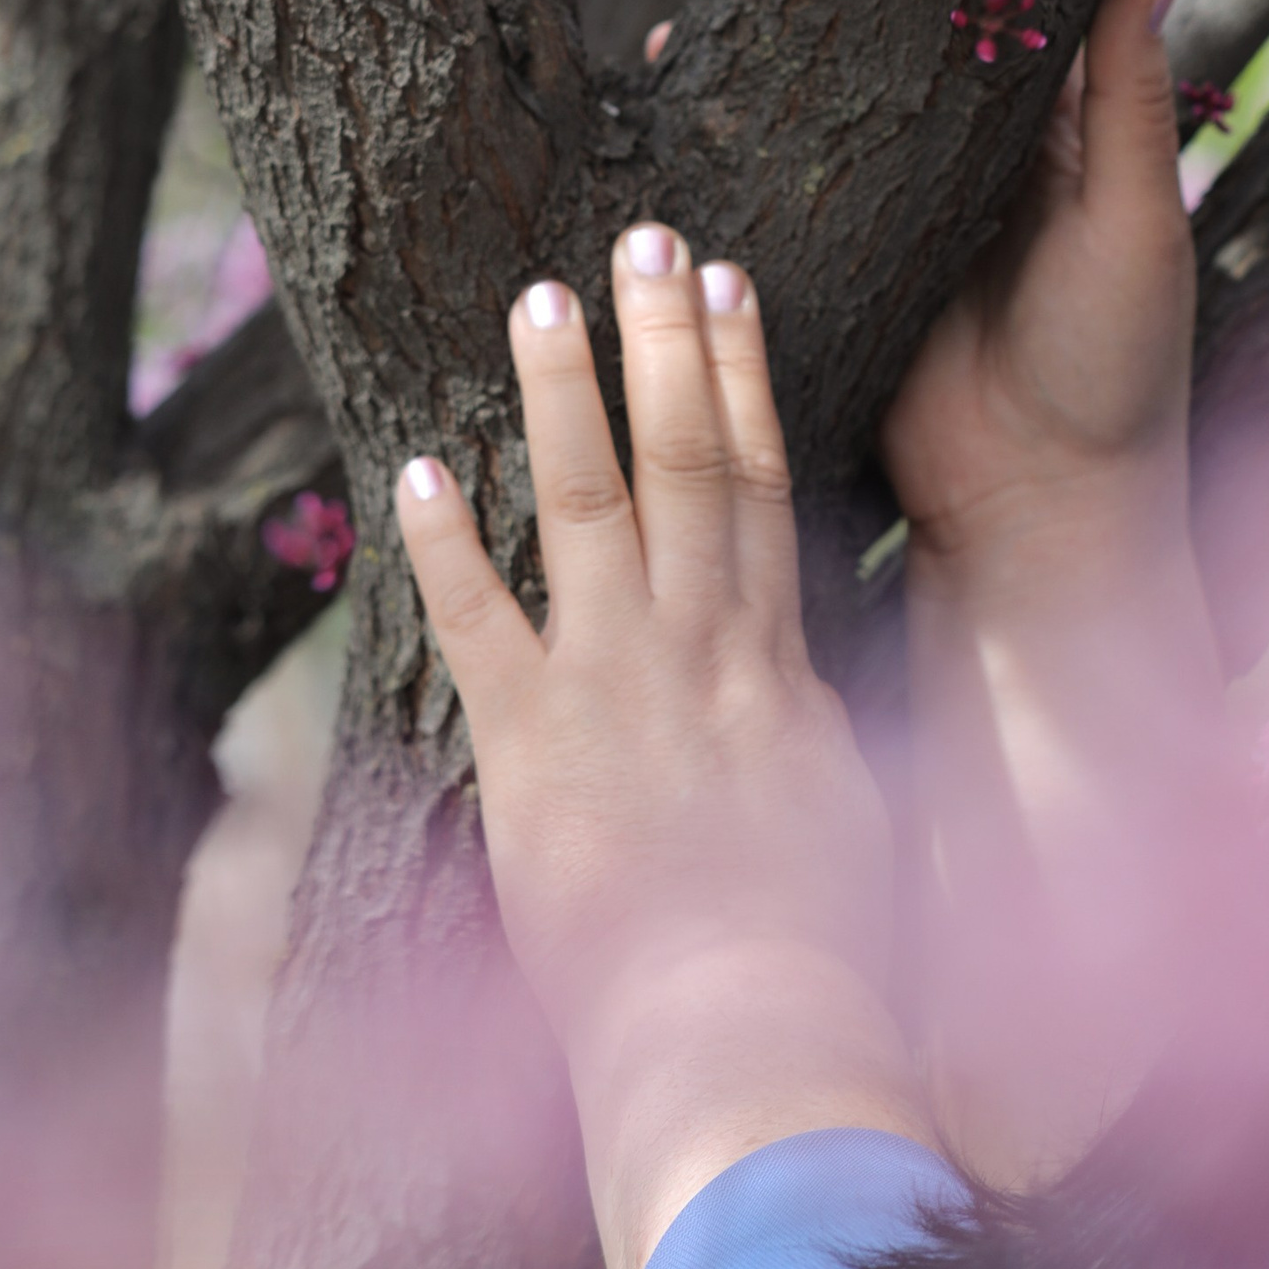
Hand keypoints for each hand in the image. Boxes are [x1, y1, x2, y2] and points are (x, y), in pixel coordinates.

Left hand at [395, 225, 925, 1268]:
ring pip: (593, 509)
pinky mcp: (534, 751)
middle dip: (664, 342)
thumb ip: (821, 750)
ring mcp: (617, 690)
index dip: (739, 376)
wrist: (759, 1034)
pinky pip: (481, 626)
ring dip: (564, 396)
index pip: (761, 484)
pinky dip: (446, 547)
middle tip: (646, 234)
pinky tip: (417, 464)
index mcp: (779, 667)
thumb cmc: (825, 961)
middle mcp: (703, 652)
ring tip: (537, 296)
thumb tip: (818, 714)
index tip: (727, 286)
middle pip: (687, 462)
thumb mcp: (850, 827)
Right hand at [663, 0, 1197, 569]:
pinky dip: (706, 107)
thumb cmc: (1117, 372)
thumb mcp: (1135, 224)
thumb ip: (1133, 102)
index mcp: (1037, 119)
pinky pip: (755, 165)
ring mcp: (876, 195)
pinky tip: (661, 54)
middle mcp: (950, 144)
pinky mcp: (818, 255)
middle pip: (867, 4)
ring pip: (799, 68)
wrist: (1042, 514)